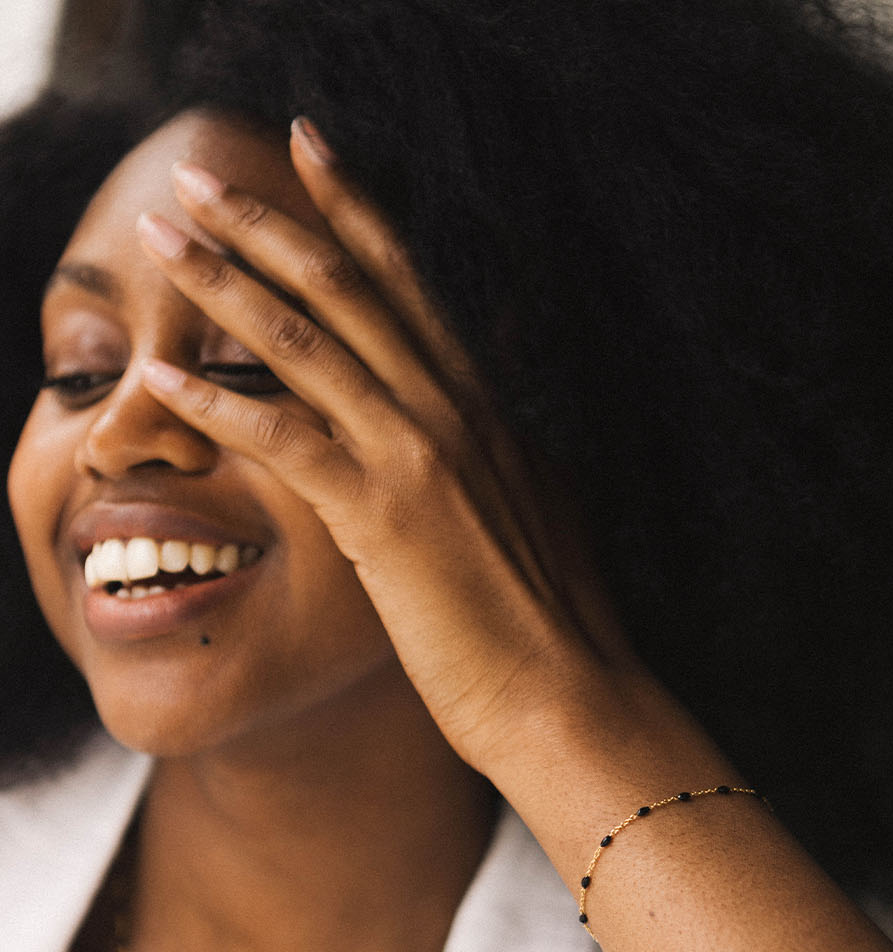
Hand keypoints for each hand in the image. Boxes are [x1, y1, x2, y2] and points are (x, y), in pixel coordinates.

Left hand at [137, 120, 628, 774]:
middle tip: (200, 176)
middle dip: (266, 219)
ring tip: (161, 237)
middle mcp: (453, 410)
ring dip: (224, 280)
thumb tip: (487, 439)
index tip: (311, 153)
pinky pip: (286, 439)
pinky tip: (160, 379)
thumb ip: (497, 460)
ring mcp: (421, 456)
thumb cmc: (548, 626)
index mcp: (486, 407)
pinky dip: (216, 404)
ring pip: (308, 340)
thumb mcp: (532, 513)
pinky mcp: (386, 516)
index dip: (356, 208)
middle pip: (350, 285)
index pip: (409, 284)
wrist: (570, 695)